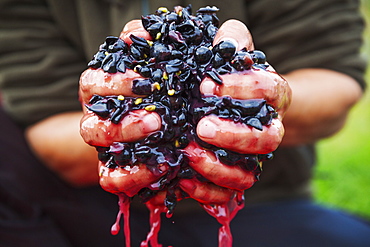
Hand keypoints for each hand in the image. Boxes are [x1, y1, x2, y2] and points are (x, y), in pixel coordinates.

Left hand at [178, 20, 290, 203]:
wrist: (230, 104)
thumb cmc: (227, 74)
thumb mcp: (229, 50)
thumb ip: (229, 41)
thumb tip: (221, 41)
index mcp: (271, 95)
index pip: (271, 90)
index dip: (244, 88)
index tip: (206, 87)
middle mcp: (267, 129)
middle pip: (268, 139)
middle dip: (236, 135)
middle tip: (201, 125)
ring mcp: (252, 157)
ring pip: (250, 173)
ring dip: (220, 167)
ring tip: (188, 153)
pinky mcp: (234, 177)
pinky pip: (228, 194)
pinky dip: (207, 191)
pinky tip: (183, 181)